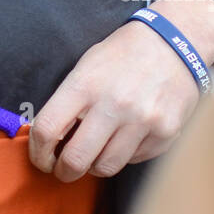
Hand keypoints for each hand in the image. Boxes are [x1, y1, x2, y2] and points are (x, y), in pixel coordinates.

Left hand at [28, 0, 213, 181]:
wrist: (175, 42)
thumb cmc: (123, 54)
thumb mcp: (86, 66)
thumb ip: (67, 101)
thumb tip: (50, 139)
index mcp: (85, 84)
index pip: (47, 129)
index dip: (38, 152)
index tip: (42, 159)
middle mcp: (113, 104)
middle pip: (75, 160)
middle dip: (64, 171)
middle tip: (64, 169)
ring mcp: (142, 121)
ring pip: (105, 167)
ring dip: (95, 166)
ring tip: (96, 152)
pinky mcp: (165, 134)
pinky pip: (133, 160)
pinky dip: (124, 155)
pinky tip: (125, 137)